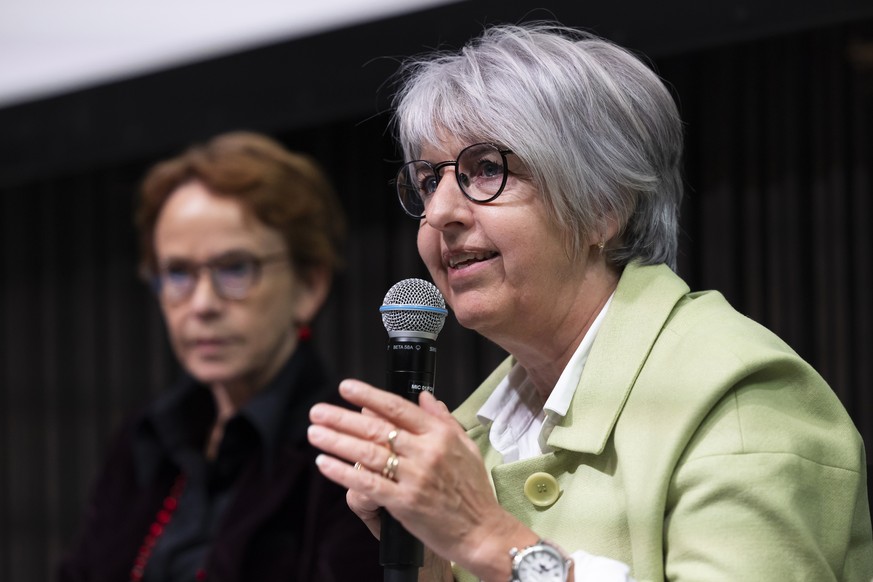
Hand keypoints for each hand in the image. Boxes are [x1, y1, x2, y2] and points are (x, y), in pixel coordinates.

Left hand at [307, 379, 534, 580]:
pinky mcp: (404, 503)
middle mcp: (426, 452)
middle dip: (341, 418)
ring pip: (367, 454)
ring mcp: (414, 478)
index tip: (346, 387)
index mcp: (440, 435)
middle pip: (376, 429)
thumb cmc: (474, 491)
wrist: (482, 531)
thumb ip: (443, 419)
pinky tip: (324, 463)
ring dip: (336, 441)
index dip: (368, 396)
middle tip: (317, 411)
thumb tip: (426, 396)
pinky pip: (367, 484)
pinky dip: (343, 473)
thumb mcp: (466, 446)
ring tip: (315, 433)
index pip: (398, 407)